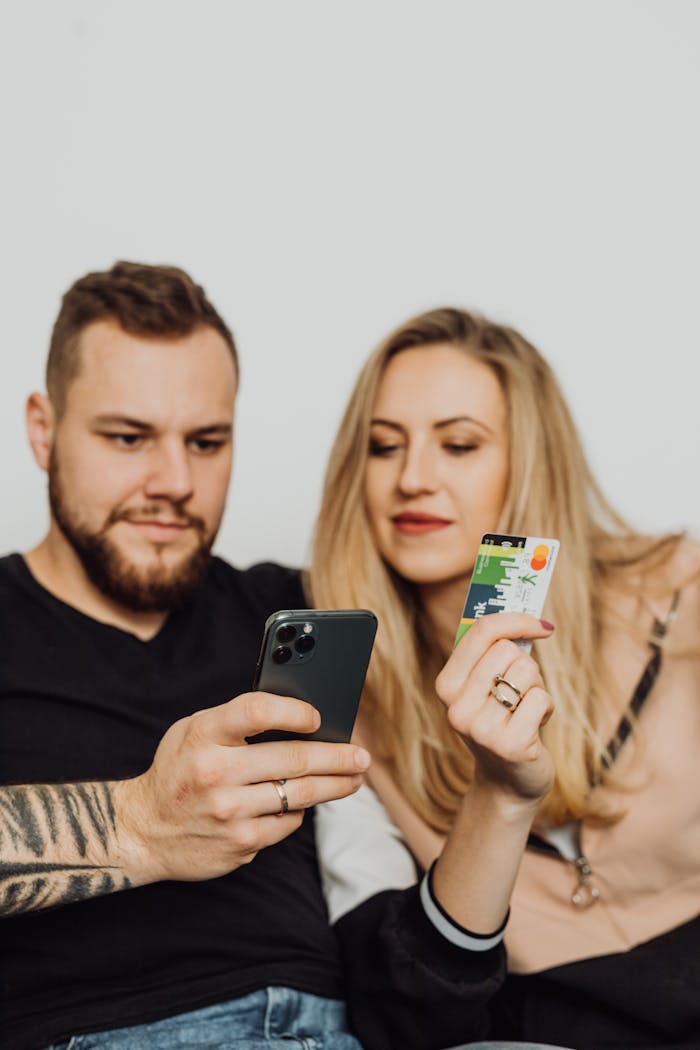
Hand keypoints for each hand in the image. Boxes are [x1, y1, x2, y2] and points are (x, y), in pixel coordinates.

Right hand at [114, 692, 370, 884]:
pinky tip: (303, 803)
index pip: (259, 711)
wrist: (142, 830)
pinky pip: (287, 823)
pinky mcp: (240, 843)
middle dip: (338, 757)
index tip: (319, 716)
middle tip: (361, 756)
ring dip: (335, 786)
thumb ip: (235, 720)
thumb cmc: (178, 770)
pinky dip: (298, 811)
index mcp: (204, 734)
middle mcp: (216, 772)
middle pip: (294, 759)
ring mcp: (230, 811)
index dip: (295, 711)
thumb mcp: (192, 731)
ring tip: (354, 778)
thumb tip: (297, 715)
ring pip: (300, 794)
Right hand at [435, 613, 554, 804]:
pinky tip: (535, 727)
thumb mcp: (484, 687)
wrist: (508, 781)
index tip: (541, 625)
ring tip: (526, 710)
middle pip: (508, 650)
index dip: (516, 619)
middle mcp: (456, 706)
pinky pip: (540, 699)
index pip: (480, 631)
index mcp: (446, 685)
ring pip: (526, 672)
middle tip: (521, 692)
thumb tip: (531, 615)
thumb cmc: (502, 721)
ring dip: (537, 688)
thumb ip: (492, 652)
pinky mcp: (509, 745)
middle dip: (526, 666)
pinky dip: (547, 709)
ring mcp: (480, 728)